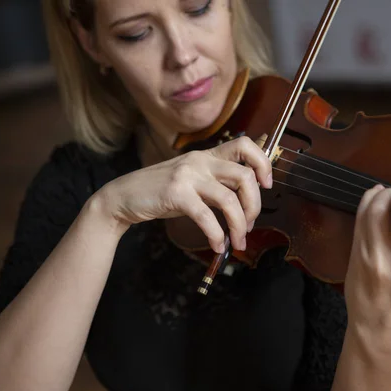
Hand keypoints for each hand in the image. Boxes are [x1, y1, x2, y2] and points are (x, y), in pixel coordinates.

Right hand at [96, 136, 271, 252]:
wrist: (124, 197)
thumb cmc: (162, 192)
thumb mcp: (192, 179)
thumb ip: (217, 183)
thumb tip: (247, 203)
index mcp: (207, 155)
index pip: (245, 145)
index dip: (263, 163)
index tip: (266, 185)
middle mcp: (200, 161)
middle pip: (245, 177)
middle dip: (255, 205)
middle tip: (251, 224)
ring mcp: (188, 176)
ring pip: (230, 199)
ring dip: (240, 225)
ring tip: (238, 241)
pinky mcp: (176, 194)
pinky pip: (207, 217)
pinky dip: (217, 235)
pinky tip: (218, 245)